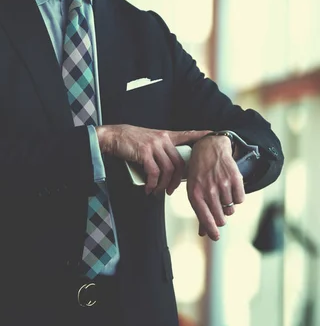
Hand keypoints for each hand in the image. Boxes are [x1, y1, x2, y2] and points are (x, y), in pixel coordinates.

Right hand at [96, 125, 210, 195]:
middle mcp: (162, 139)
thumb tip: (169, 170)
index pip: (187, 134)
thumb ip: (161, 150)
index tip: (211, 134)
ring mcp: (154, 145)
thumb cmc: (130, 141)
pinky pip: (154, 173)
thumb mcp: (149, 141)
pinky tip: (148, 188)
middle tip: (170, 190)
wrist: (113, 136)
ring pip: (168, 170)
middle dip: (177, 180)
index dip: (200, 135)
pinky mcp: (144, 152)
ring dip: (163, 185)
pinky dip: (152, 184)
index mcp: (165, 135)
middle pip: (179, 162)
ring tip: (157, 191)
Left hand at [186, 135, 244, 240]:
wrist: (210, 148)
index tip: (216, 237)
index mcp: (195, 193)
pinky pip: (240, 200)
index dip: (211, 230)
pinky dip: (237, 197)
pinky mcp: (235, 178)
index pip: (204, 218)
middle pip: (220, 218)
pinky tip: (230, 188)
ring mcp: (222, 183)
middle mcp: (208, 189)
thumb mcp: (194, 189)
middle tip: (218, 208)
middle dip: (221, 218)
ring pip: (231, 209)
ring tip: (221, 192)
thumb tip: (203, 234)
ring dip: (228, 206)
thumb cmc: (199, 171)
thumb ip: (200, 211)